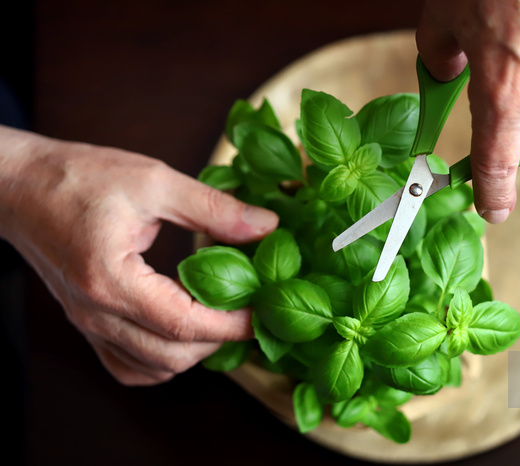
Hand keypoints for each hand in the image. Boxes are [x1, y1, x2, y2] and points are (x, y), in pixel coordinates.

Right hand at [0, 126, 277, 384]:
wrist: (21, 187)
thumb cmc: (80, 178)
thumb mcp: (154, 181)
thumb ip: (214, 208)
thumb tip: (267, 227)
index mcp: (111, 280)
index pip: (185, 324)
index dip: (232, 324)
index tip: (264, 311)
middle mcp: (96, 314)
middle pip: (172, 356)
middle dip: (220, 340)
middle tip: (248, 309)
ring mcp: (88, 325)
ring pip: (153, 367)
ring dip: (194, 352)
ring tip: (220, 317)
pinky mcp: (87, 324)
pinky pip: (128, 365)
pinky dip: (163, 359)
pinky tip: (182, 331)